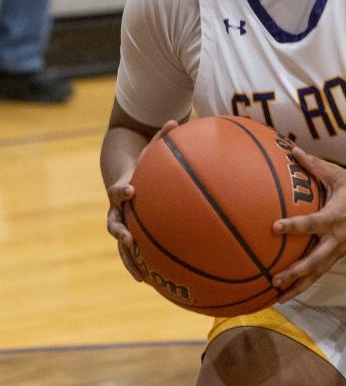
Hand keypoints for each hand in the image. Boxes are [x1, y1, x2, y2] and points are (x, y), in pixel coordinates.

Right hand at [105, 119, 180, 281]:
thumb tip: (175, 120)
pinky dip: (141, 264)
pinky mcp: (130, 234)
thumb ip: (161, 137)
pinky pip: (133, 253)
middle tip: (129, 239)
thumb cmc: (143, 163)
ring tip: (139, 275)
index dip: (122, 190)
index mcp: (123, 188)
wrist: (123, 176)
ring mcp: (122, 223)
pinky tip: (153, 280)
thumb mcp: (149, 149)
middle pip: (114, 223)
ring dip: (128, 259)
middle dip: (121, 232)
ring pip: (120, 245)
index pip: (118, 189)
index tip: (131, 190)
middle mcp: (118, 209)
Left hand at [271, 147, 345, 302]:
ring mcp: (338, 250)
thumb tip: (293, 150)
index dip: (293, 226)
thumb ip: (314, 165)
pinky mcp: (338, 256)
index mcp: (334, 217)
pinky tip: (289, 294)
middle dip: (294, 271)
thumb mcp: (337, 175)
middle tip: (274, 279)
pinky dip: (305, 285)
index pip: (311, 223)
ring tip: (277, 298)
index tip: (274, 227)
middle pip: (314, 260)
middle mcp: (335, 238)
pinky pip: (320, 274)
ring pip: (316, 273)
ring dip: (298, 286)